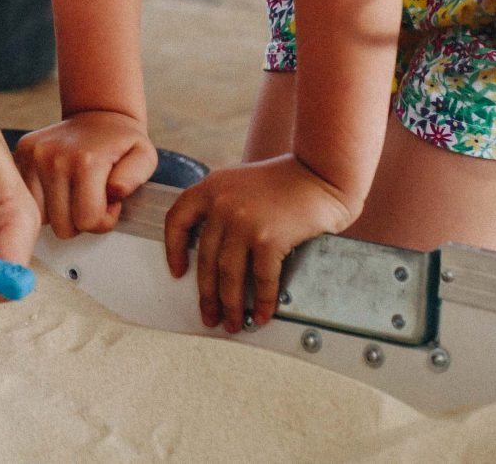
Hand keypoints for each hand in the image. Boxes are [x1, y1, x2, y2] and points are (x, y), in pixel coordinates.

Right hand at [15, 110, 160, 239]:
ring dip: (59, 212)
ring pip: (41, 217)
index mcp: (85, 161)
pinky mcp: (20, 155)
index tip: (109, 202)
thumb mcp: (144, 157)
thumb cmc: (122, 142)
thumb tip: (114, 192)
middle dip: (79, 220)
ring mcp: (33, 156)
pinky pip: (28, 200)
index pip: (86, 221)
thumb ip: (134, 179)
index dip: (102, 220)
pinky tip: (57, 186)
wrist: (98, 114)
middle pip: (61, 227)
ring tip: (74, 192)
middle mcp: (53, 157)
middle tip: (90, 198)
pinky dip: (43, 200)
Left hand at [163, 154, 359, 331]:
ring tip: (233, 323)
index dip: (174, 249)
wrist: (322, 172)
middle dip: (206, 294)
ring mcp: (244, 221)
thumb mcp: (239, 183)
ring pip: (229, 274)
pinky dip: (262, 301)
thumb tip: (215, 250)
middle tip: (209, 316)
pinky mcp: (270, 238)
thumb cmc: (286, 180)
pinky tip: (262, 315)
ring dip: (230, 304)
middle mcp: (222, 204)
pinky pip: (261, 278)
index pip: (177, 221)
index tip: (178, 272)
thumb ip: (222, 205)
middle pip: (205, 258)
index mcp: (210, 188)